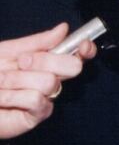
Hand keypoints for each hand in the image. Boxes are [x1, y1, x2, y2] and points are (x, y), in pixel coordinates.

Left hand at [0, 23, 96, 138]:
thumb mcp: (8, 52)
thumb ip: (37, 42)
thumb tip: (64, 28)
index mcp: (47, 61)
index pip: (77, 55)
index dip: (85, 49)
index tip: (83, 45)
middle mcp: (51, 78)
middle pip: (72, 67)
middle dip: (45, 60)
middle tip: (21, 62)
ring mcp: (45, 98)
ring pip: (50, 82)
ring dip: (19, 79)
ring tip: (0, 82)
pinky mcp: (36, 116)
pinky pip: (37, 100)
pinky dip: (14, 96)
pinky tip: (1, 97)